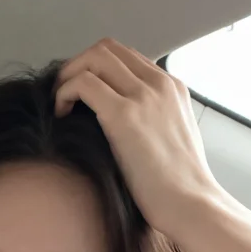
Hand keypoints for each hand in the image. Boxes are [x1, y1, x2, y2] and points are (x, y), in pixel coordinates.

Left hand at [54, 38, 226, 240]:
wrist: (191, 203)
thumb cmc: (179, 187)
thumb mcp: (171, 140)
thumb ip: (153, 122)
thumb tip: (125, 127)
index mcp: (171, 87)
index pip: (126, 57)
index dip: (96, 69)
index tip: (81, 94)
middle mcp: (158, 83)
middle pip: (107, 48)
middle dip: (77, 65)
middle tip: (62, 94)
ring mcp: (143, 96)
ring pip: (94, 58)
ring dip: (68, 75)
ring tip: (59, 104)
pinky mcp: (125, 115)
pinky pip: (83, 83)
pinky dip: (65, 93)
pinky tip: (61, 115)